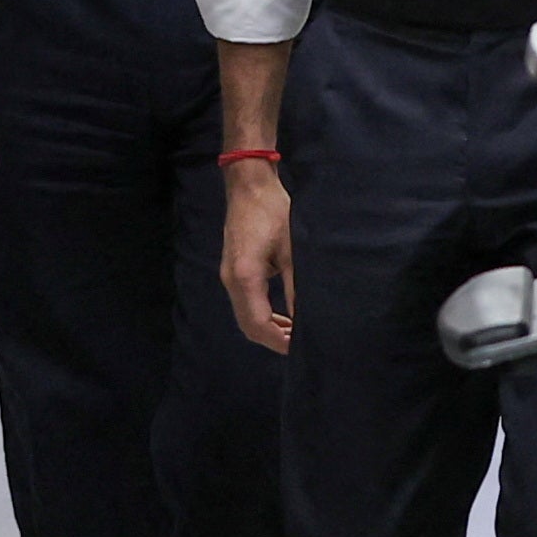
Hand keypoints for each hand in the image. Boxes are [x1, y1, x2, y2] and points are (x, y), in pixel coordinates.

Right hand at [220, 165, 293, 353]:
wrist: (249, 188)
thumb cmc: (274, 213)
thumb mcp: (293, 251)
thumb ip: (298, 288)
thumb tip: (307, 318)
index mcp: (246, 276)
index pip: (259, 323)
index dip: (279, 341)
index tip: (300, 349)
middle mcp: (232, 280)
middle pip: (248, 326)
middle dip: (273, 340)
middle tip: (301, 345)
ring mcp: (229, 276)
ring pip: (245, 317)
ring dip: (268, 329)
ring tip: (295, 334)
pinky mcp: (232, 271)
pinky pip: (245, 304)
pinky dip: (262, 316)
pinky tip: (283, 317)